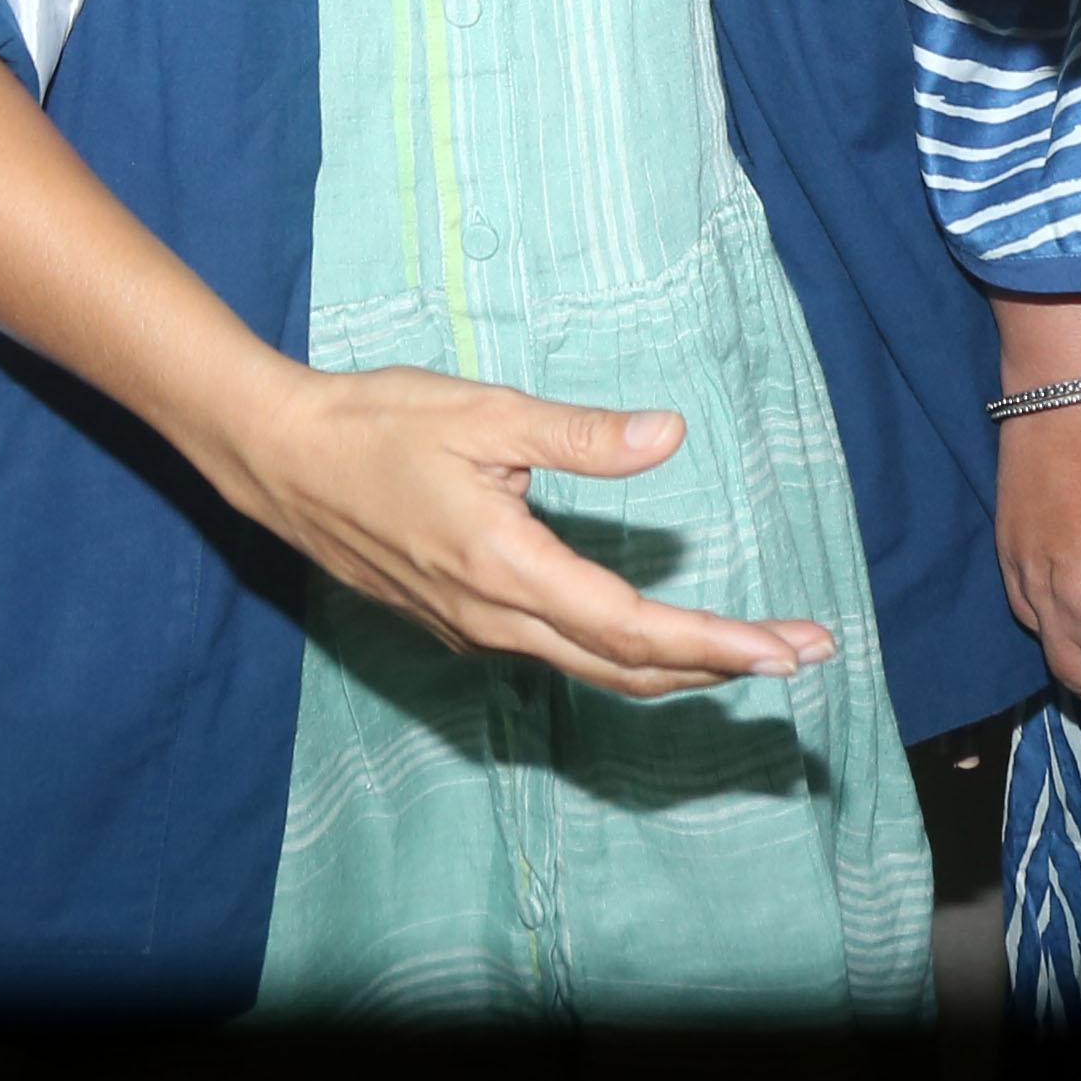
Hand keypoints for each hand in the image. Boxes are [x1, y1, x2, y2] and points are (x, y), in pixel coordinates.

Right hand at [196, 362, 836, 700]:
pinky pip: (555, 654)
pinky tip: (655, 635)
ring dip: (676, 664)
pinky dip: (621, 653)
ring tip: (749, 650)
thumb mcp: (486, 412)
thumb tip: (670, 434)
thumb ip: (582, 435)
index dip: (717, 644)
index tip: (786, 651)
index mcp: (506, 568)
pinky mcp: (457, 622)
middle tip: (802, 652)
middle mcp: (493, 618)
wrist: (278, 459)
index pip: (633, 629)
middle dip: (721, 664)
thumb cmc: (376, 423)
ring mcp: (472, 629)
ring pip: (591, 667)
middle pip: (626, 666)